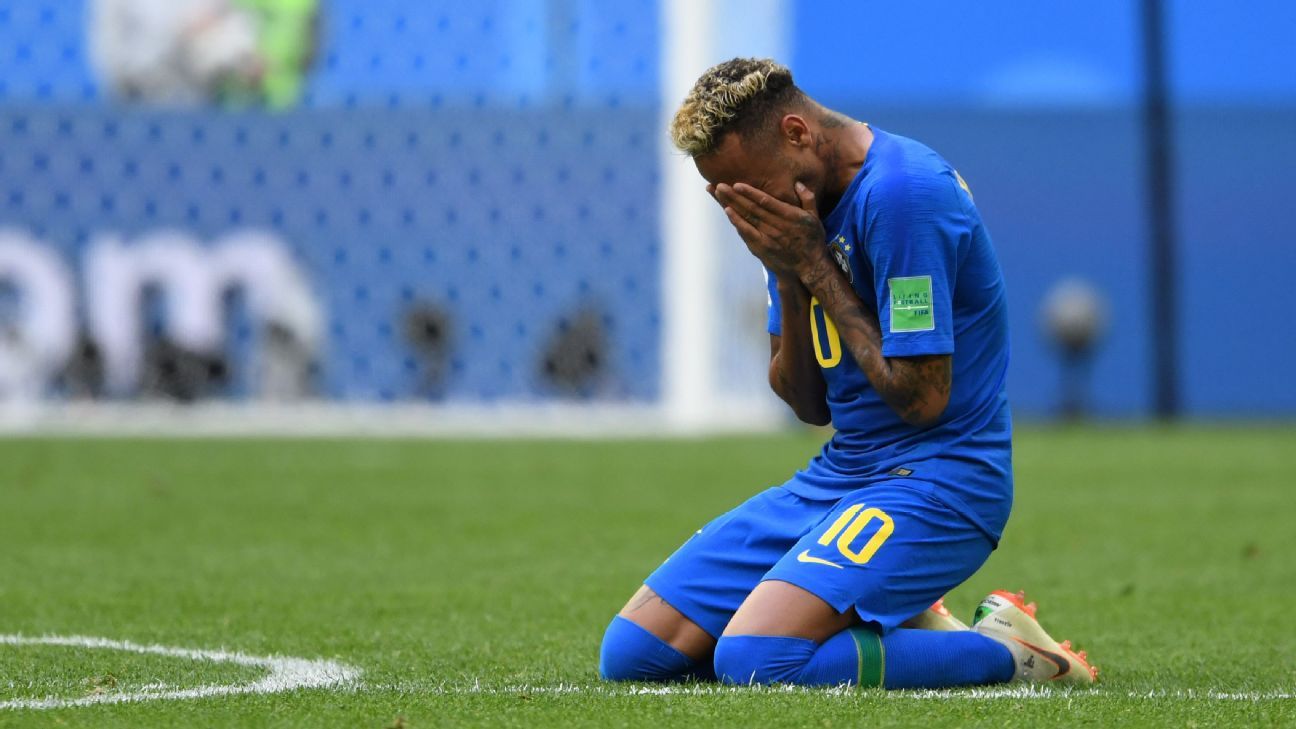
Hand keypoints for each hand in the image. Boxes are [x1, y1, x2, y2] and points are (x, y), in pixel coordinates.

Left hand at [711, 181, 829, 279]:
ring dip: (731, 205)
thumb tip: (797, 183)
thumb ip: (807, 198)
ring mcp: (768, 237)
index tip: (738, 184)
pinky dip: (737, 221)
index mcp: (790, 216)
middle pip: (752, 208)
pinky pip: (747, 232)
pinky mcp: (762, 247)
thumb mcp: (814, 216)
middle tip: (720, 185)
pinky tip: (727, 211)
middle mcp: (777, 226)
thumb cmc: (812, 239)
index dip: (751, 193)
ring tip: (718, 193)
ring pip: (747, 218)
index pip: (767, 202)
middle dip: (735, 196)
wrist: (809, 265)